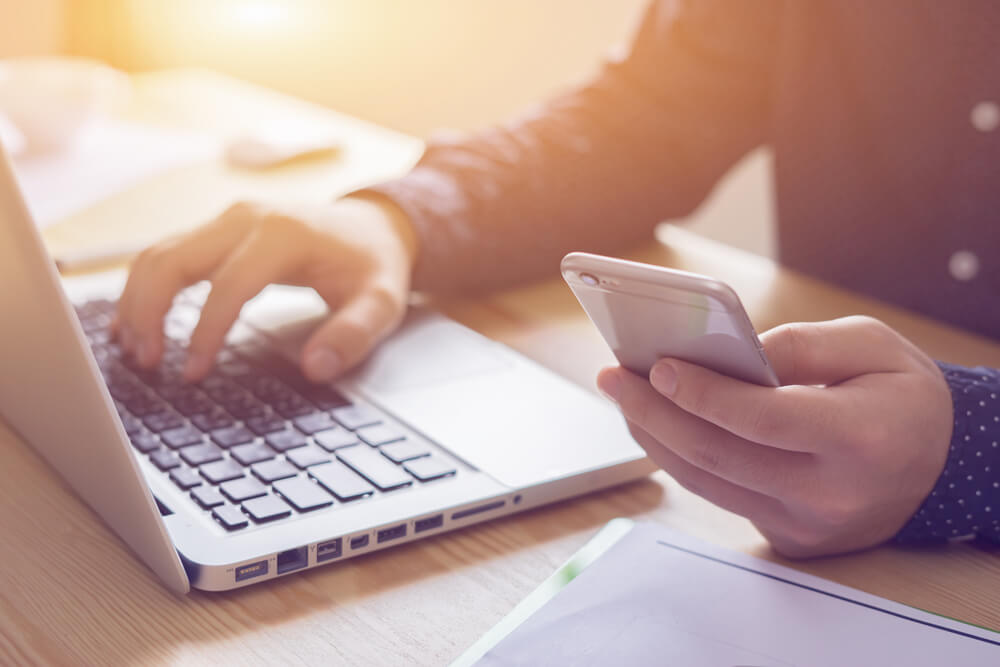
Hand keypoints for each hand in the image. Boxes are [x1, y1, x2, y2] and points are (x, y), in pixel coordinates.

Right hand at [114, 194, 416, 381]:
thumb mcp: (381, 303)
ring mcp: (228, 220)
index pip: (229, 285)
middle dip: (149, 312)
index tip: (192, 373)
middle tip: (145, 362)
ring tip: (135, 350)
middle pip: (174, 259)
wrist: (374, 226)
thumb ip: (354, 335)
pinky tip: (132, 322)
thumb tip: (316, 368)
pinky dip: (145, 287)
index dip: (205, 332)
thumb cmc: (373, 265)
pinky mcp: (219, 230)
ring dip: (138, 301)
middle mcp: (247, 218)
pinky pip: (167, 254)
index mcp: (284, 234)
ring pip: (160, 254)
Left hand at [596, 316, 953, 557]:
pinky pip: (720, 496)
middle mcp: (832, 492)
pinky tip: (658, 425)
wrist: (939, 466)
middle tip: (613, 376)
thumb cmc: (903, 396)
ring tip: (623, 397)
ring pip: (707, 482)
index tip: (656, 366)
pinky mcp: (789, 538)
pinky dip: (682, 459)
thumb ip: (800, 344)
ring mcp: (808, 524)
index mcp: (861, 438)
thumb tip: (726, 352)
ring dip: (654, 438)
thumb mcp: (872, 345)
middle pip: (718, 455)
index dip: (703, 392)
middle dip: (654, 412)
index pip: (763, 419)